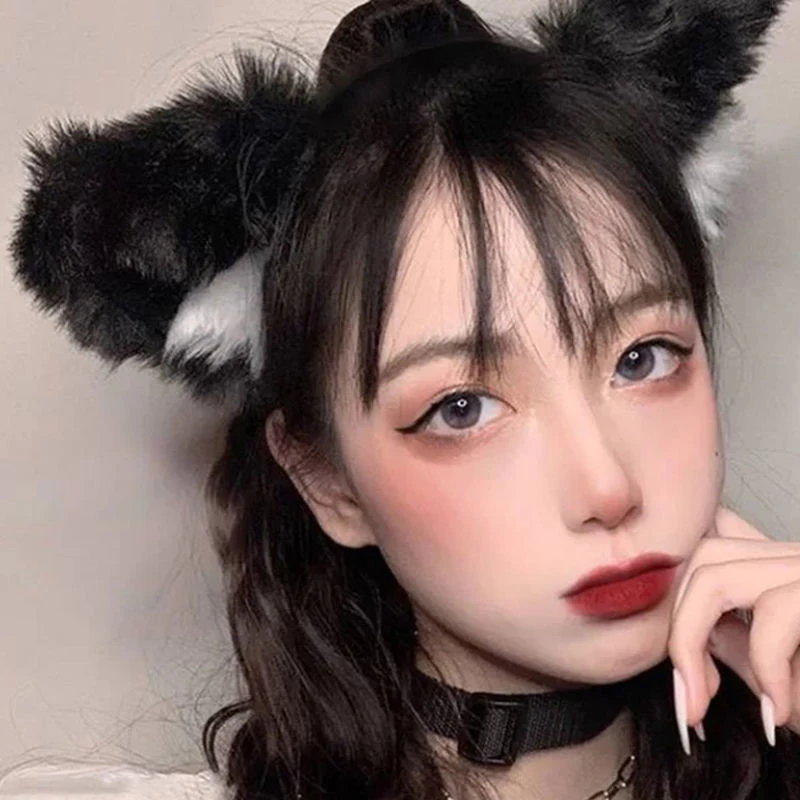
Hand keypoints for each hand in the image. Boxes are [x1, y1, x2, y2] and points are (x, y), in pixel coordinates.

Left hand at [667, 506, 799, 753]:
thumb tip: (685, 634)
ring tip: (708, 706)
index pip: (709, 551)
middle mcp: (799, 556)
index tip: (682, 681)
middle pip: (702, 556)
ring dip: (696, 646)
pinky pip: (778, 612)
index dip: (676, 602)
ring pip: (720, 574)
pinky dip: (767, 668)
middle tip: (688, 702)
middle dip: (677, 629)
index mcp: (784, 568)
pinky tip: (781, 714)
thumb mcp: (787, 673)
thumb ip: (737, 642)